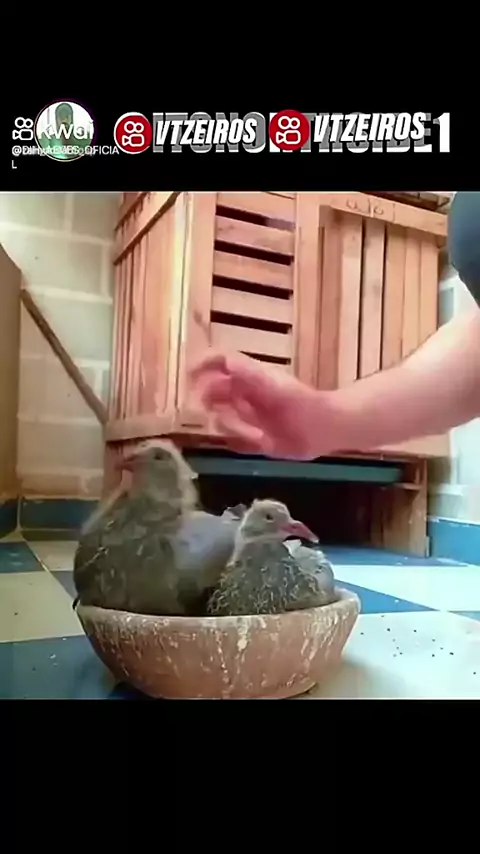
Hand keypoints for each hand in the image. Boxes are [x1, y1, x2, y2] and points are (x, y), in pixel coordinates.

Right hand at [189, 350, 336, 459]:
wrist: (327, 428)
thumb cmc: (304, 404)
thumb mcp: (276, 388)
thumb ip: (252, 376)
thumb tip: (226, 362)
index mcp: (250, 377)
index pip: (218, 363)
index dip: (201, 365)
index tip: (188, 375)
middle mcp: (245, 394)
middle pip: (213, 392)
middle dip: (209, 402)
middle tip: (215, 415)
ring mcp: (249, 416)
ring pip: (221, 418)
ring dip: (229, 427)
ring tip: (255, 436)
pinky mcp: (255, 438)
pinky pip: (234, 441)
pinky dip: (238, 442)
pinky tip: (258, 443)